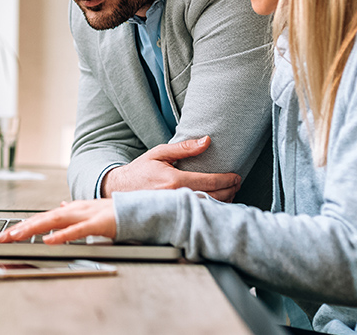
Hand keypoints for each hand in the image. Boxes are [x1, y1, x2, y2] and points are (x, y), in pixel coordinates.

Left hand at [0, 199, 115, 244]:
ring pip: (54, 221)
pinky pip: (77, 231)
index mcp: (71, 210)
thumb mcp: (88, 212)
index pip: (42, 218)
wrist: (138, 210)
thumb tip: (59, 207)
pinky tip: (48, 241)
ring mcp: (85, 215)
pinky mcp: (98, 224)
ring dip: (34, 228)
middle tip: (2, 237)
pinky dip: (61, 235)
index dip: (23, 225)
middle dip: (20, 228)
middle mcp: (74, 210)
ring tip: (17, 236)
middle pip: (42, 218)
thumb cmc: (114, 214)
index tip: (5, 234)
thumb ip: (72, 212)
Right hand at [101, 136, 241, 201]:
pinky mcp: (173, 216)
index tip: (236, 176)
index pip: (210, 181)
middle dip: (230, 190)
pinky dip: (210, 210)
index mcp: (174, 180)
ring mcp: (175, 209)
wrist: (120, 189)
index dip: (227, 179)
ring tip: (230, 193)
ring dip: (223, 201)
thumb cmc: (140, 171)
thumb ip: (184, 148)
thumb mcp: (160, 153)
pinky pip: (197, 214)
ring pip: (207, 208)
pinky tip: (216, 204)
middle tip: (236, 184)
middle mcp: (176, 197)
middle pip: (213, 197)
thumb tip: (207, 141)